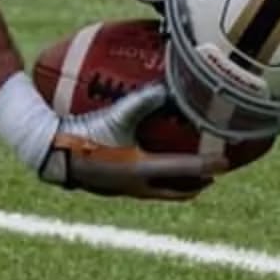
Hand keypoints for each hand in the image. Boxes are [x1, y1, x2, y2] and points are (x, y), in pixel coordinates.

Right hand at [38, 84, 226, 199]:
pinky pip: (147, 187)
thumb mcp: (116, 116)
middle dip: (200, 182)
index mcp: (142, 170)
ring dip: (181, 184)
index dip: (210, 164)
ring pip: (163, 193)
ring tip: (195, 175)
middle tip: (216, 171)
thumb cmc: (82, 136)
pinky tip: (155, 166)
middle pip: (179, 190)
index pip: (187, 170)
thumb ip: (144, 100)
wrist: (50, 155)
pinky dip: (160, 180)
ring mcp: (126, 190)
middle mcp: (138, 186)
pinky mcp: (114, 188)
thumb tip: (168, 87)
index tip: (229, 161)